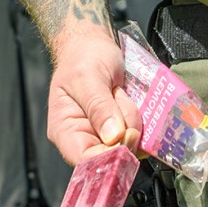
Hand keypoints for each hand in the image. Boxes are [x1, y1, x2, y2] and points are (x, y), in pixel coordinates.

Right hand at [47, 24, 142, 165]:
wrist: (94, 45)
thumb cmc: (83, 58)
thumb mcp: (88, 77)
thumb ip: (100, 106)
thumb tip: (113, 137)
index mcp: (66, 131)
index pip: (85, 161)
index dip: (109, 157)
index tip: (127, 135)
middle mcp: (84, 139)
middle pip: (112, 156)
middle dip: (125, 130)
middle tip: (120, 98)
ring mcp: (106, 136)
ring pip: (130, 145)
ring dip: (133, 119)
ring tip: (120, 93)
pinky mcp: (123, 130)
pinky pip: (141, 135)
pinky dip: (142, 118)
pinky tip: (130, 99)